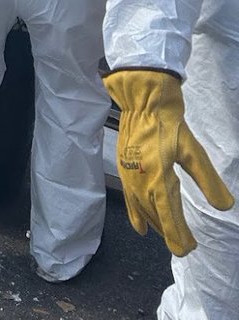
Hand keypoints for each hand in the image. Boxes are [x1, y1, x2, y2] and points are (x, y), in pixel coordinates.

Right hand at [104, 68, 234, 255]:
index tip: (190, 249)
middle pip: (157, 218)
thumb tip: (225, 206)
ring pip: (143, 210)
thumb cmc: (168, 123)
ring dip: (156, 225)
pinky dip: (136, 216)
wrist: (142, 101)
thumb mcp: (193, 151)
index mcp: (159, 179)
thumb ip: (209, 181)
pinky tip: (140, 228)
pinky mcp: (124, 169)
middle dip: (171, 233)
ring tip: (167, 235)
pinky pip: (130, 200)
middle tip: (185, 245)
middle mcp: (142, 183)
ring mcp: (130, 176)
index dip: (180, 237)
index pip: (170, 219)